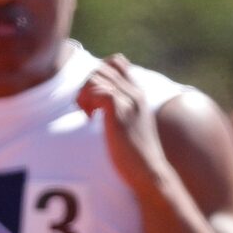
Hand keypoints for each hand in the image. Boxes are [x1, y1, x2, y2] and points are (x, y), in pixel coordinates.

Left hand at [77, 53, 172, 198]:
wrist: (148, 171)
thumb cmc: (135, 153)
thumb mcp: (128, 124)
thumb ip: (118, 109)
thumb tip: (99, 104)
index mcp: (137, 93)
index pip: (116, 62)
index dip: (97, 73)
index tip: (93, 97)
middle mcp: (135, 93)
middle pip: (102, 67)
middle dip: (86, 85)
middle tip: (87, 108)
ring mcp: (129, 101)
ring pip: (96, 76)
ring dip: (84, 94)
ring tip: (88, 114)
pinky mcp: (120, 113)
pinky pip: (98, 91)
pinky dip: (87, 102)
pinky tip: (91, 120)